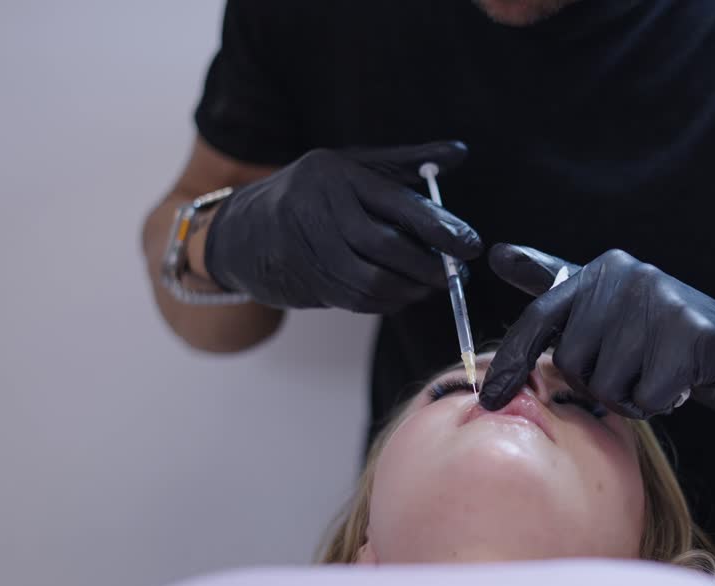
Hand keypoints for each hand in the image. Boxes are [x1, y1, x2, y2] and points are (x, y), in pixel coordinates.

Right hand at [204, 141, 481, 311]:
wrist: (243, 231)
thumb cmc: (316, 193)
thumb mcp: (356, 167)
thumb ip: (409, 163)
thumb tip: (459, 152)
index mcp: (337, 173)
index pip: (397, 202)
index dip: (439, 227)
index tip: (472, 245)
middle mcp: (317, 206)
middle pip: (384, 245)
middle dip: (428, 266)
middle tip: (456, 275)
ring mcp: (305, 246)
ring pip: (370, 278)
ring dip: (410, 289)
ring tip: (431, 286)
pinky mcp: (301, 279)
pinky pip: (354, 300)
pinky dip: (386, 303)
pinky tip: (401, 296)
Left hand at [480, 245, 714, 419]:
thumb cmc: (666, 339)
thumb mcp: (609, 308)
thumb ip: (558, 285)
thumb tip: (498, 254)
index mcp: (601, 270)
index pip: (540, 318)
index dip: (511, 361)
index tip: (489, 397)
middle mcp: (627, 275)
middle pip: (573, 363)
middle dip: (598, 382)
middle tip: (633, 372)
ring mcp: (660, 301)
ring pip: (606, 384)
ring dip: (629, 397)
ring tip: (656, 376)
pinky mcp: (691, 334)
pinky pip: (645, 397)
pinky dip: (659, 404)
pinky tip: (679, 385)